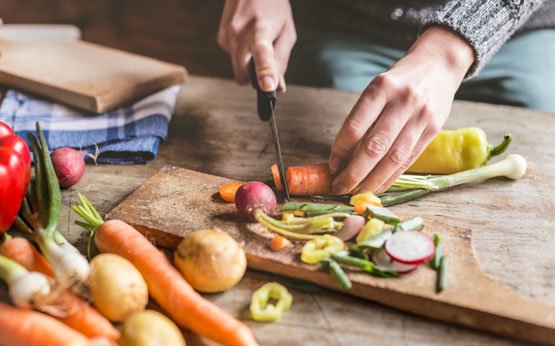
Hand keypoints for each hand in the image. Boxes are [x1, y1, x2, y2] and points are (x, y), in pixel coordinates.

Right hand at [217, 0, 295, 91]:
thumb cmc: (272, 7)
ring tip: (257, 41)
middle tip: (267, 66)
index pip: (261, 51)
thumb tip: (277, 87)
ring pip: (238, 68)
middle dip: (253, 78)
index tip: (267, 86)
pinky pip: (233, 59)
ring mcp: (226, 35)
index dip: (264, 70)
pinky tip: (247, 37)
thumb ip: (281, 60)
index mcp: (261, 28)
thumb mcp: (286, 32)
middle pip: (242, 75)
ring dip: (249, 63)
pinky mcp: (220, 38)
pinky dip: (242, 54)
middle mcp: (239, 32)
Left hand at [329, 27, 474, 194]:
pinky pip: (408, 160)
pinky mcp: (433, 130)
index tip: (331, 166)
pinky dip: (390, 177)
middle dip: (354, 173)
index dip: (340, 151)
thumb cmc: (399, 81)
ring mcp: (420, 116)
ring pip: (393, 158)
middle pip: (374, 146)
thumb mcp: (377, 88)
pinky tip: (377, 187)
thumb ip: (363, 118)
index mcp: (382, 87)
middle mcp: (403, 101)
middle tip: (339, 187)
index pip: (355, 126)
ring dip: (372, 180)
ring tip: (356, 192)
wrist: (438, 65)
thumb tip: (342, 157)